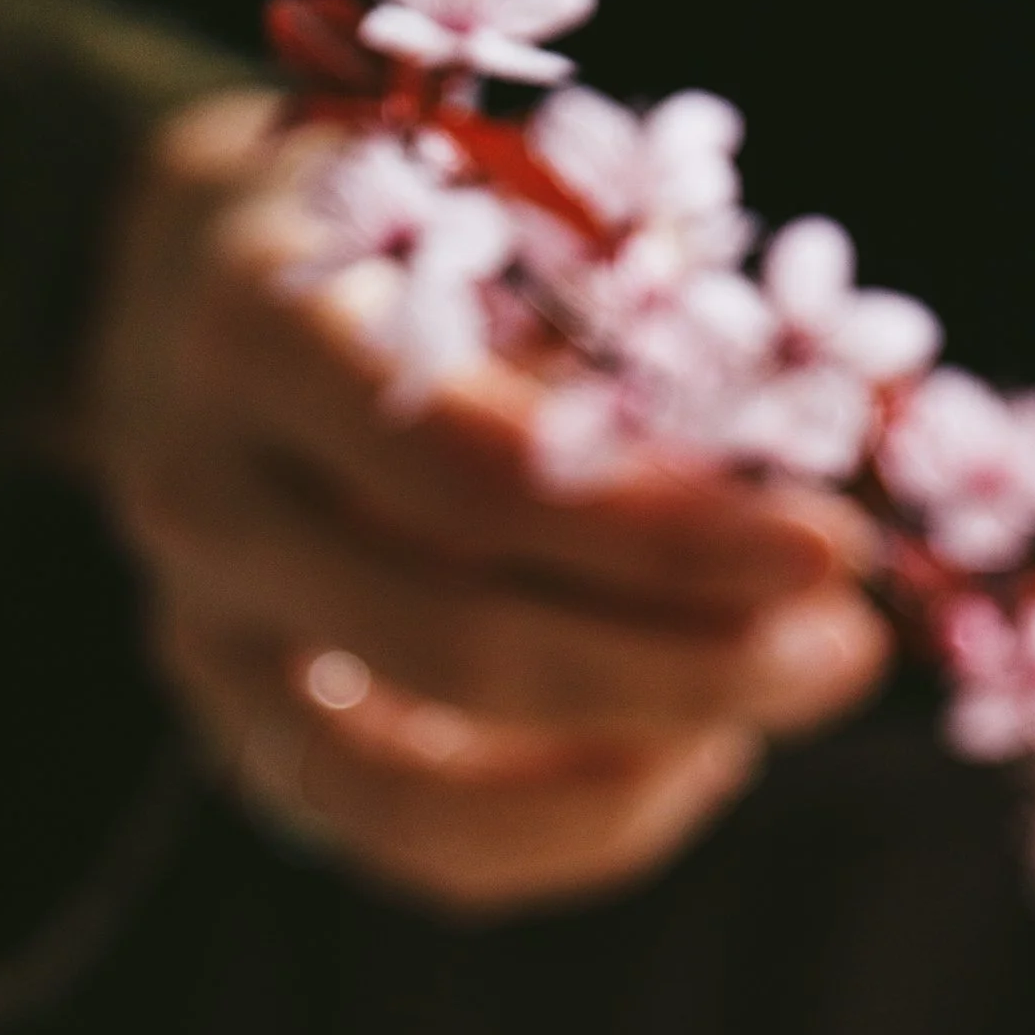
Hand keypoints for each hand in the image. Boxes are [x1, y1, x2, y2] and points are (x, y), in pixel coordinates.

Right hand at [52, 92, 890, 913]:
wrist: (187, 281)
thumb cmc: (400, 217)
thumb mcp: (494, 192)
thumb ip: (620, 318)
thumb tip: (819, 462)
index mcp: (256, 322)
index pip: (470, 469)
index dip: (662, 531)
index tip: (831, 545)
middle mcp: (203, 499)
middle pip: (457, 643)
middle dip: (683, 665)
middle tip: (846, 649)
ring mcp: (206, 639)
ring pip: (421, 790)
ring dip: (634, 765)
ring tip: (783, 696)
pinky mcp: (242, 736)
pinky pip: (417, 842)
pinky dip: (574, 824)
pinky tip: (690, 757)